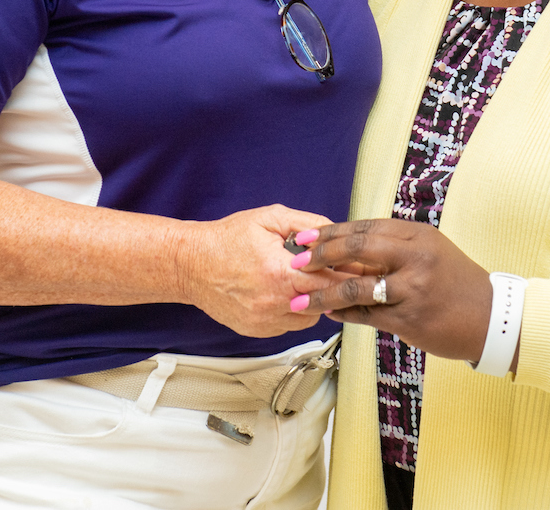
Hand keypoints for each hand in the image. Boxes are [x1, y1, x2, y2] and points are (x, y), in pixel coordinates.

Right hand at [176, 205, 356, 338]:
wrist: (190, 264)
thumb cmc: (226, 239)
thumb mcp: (269, 218)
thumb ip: (307, 223)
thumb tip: (334, 231)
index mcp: (280, 274)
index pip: (331, 282)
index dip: (347, 275)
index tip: (359, 269)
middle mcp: (274, 303)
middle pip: (324, 303)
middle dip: (335, 288)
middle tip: (341, 275)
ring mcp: (265, 321)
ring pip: (309, 317)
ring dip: (315, 301)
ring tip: (308, 282)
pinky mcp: (257, 330)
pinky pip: (290, 325)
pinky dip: (295, 311)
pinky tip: (287, 293)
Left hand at [287, 219, 494, 363]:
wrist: (491, 317)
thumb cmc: (456, 284)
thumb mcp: (429, 253)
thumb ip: (393, 248)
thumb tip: (348, 247)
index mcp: (417, 236)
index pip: (365, 227)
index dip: (331, 232)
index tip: (305, 237)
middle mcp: (415, 257)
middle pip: (357, 248)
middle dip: (321, 254)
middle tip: (295, 262)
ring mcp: (413, 288)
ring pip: (356, 286)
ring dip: (323, 293)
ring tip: (300, 297)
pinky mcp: (410, 319)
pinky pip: (367, 315)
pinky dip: (343, 314)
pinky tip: (329, 314)